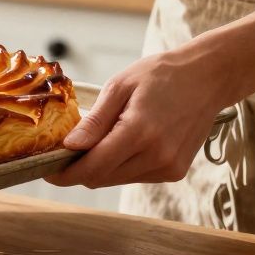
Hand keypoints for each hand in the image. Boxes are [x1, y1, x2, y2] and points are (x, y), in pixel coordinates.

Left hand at [47, 49, 233, 188]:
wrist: (208, 77)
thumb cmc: (161, 75)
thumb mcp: (120, 86)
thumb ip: (95, 121)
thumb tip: (69, 147)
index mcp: (140, 131)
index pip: (92, 167)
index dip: (65, 173)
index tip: (46, 169)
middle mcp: (157, 155)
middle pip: (101, 178)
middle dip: (78, 170)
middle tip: (64, 153)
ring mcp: (168, 167)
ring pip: (117, 179)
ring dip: (100, 167)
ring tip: (98, 140)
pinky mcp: (175, 171)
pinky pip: (135, 176)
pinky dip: (121, 165)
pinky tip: (125, 142)